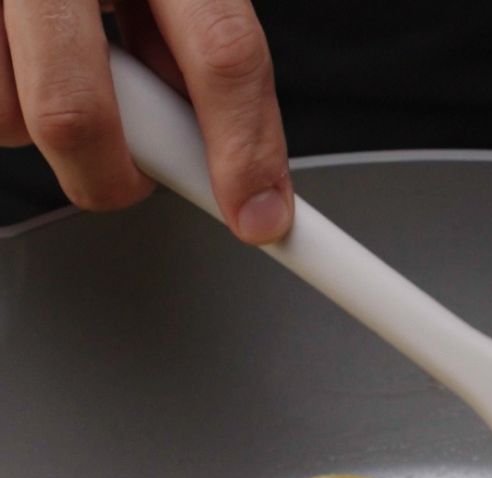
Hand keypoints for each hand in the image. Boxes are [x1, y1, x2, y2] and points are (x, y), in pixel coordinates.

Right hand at [0, 0, 292, 243]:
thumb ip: (194, 40)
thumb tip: (225, 148)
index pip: (222, 50)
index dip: (245, 148)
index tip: (261, 216)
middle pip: (78, 113)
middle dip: (115, 177)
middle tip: (135, 174)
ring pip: (15, 118)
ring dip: (51, 134)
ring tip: (71, 73)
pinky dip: (13, 106)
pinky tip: (27, 58)